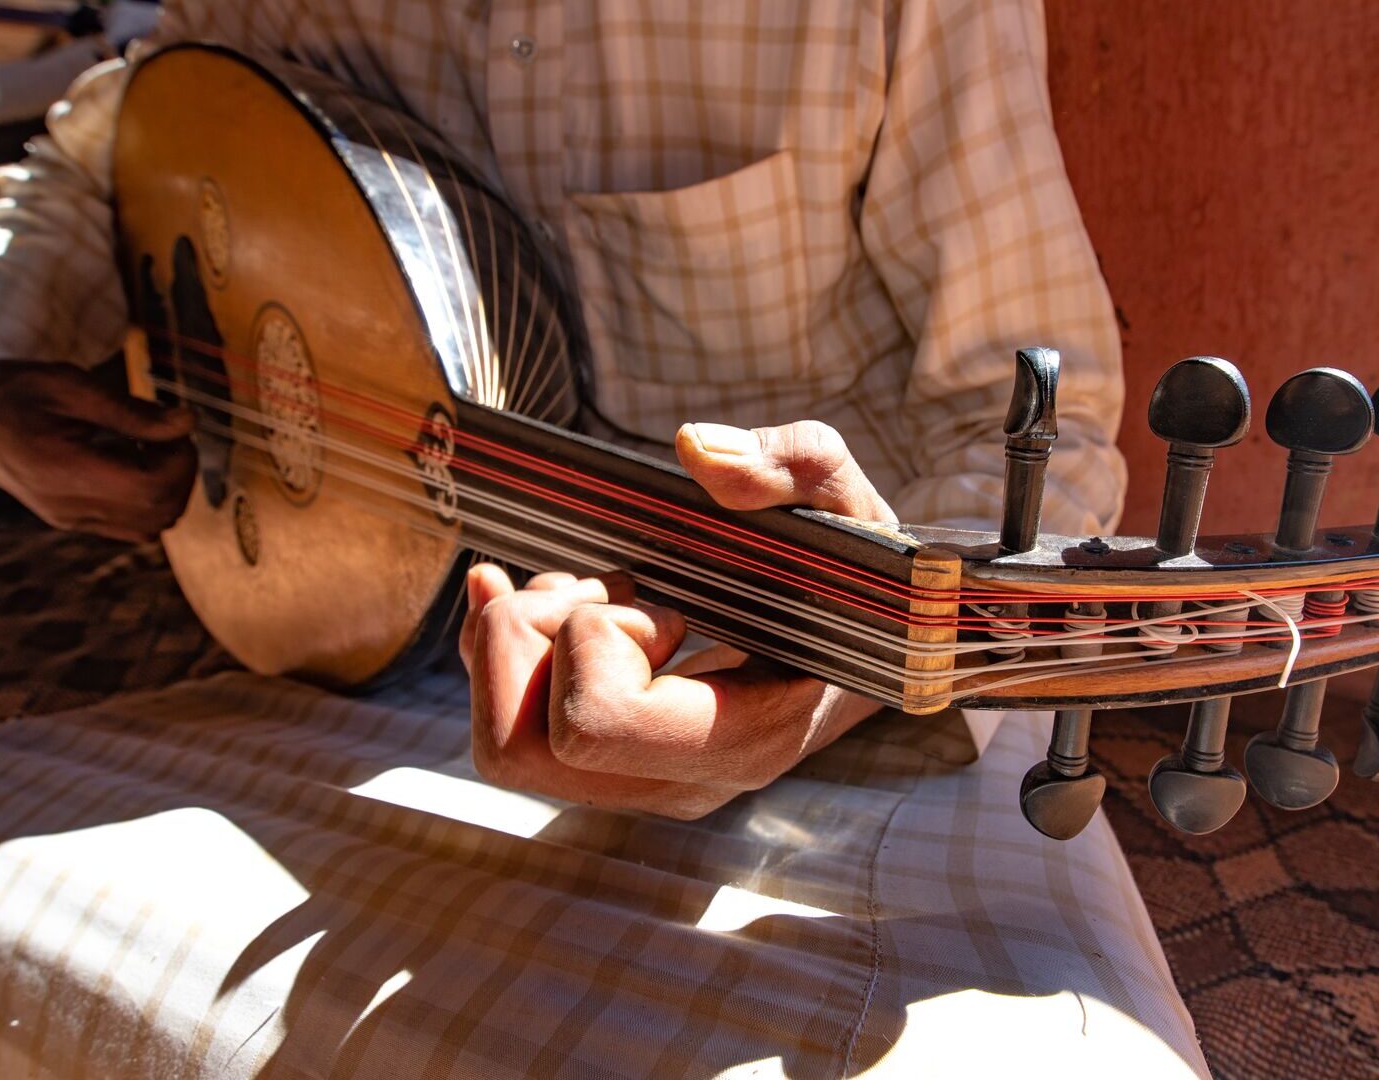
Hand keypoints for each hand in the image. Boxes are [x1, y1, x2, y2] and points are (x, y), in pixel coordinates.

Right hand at [0, 356, 196, 541]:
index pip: (154, 489)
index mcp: (65, 473)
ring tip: (147, 446)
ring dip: (166, 489)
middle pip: (160, 513)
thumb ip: (132, 411)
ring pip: (150, 527)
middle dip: (179, 474)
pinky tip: (130, 462)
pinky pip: (129, 527)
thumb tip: (188, 423)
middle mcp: (67, 507)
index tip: (173, 428)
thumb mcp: (72, 386)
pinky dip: (147, 501)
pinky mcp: (68, 520)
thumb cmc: (17, 388)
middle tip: (165, 434)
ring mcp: (67, 519)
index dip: (181, 461)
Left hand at [460, 420, 894, 818]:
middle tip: (606, 588)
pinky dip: (496, 649)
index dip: (596, 639)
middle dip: (533, 641)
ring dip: (517, 647)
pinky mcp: (609, 766)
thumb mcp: (850, 508)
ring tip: (588, 592)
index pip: (593, 722)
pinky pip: (504, 734)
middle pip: (517, 749)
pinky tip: (526, 593)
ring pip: (500, 748)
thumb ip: (793, 466)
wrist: (881, 645)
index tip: (663, 599)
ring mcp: (638, 782)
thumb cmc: (864, 581)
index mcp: (741, 737)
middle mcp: (681, 781)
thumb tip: (698, 451)